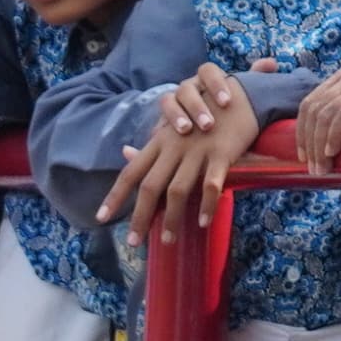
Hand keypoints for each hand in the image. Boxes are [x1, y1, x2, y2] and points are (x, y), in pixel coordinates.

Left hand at [98, 62, 261, 233]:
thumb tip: (125, 154)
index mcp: (160, 142)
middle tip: (133, 242)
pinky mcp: (222, 155)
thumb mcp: (173, 128)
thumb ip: (151, 145)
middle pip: (151, 186)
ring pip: (179, 190)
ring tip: (168, 240)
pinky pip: (212, 186)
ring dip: (172, 218)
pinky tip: (204, 222)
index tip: (101, 218)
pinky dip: (207, 206)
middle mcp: (174, 147)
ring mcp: (198, 151)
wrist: (240, 98)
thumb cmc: (205, 116)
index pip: (131, 173)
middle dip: (140, 217)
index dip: (115, 196)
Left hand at [295, 62, 340, 166]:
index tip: (304, 157)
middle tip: (313, 168)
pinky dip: (334, 135)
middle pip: (314, 108)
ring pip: (326, 113)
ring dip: (318, 145)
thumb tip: (317, 146)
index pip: (311, 102)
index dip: (302, 131)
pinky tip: (333, 152)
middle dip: (308, 141)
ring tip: (323, 168)